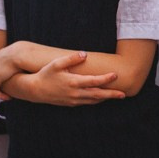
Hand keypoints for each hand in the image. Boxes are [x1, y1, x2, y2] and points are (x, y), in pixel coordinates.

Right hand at [8, 51, 124, 105]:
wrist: (35, 90)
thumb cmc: (46, 74)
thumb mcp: (56, 63)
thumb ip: (71, 58)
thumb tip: (85, 54)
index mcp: (73, 82)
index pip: (94, 81)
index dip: (106, 79)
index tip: (115, 75)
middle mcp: (75, 93)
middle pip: (97, 95)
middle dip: (111, 94)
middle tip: (123, 94)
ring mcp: (73, 100)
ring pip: (93, 100)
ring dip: (105, 98)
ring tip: (117, 96)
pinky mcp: (71, 104)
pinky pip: (87, 103)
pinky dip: (96, 100)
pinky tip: (102, 97)